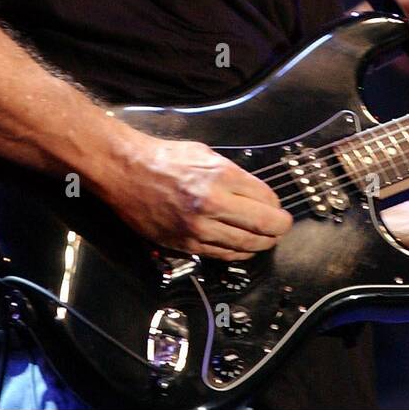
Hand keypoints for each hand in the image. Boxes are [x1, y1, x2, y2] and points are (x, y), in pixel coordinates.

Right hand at [102, 133, 292, 259]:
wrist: (127, 172)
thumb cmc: (165, 158)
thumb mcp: (206, 154)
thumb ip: (233, 174)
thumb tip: (256, 193)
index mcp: (220, 177)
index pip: (265, 199)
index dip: (277, 206)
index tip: (278, 207)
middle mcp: (211, 204)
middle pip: (262, 226)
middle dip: (278, 229)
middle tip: (282, 227)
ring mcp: (197, 227)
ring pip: (244, 245)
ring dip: (262, 244)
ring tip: (267, 239)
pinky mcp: (185, 243)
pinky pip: (221, 255)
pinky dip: (238, 253)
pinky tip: (244, 248)